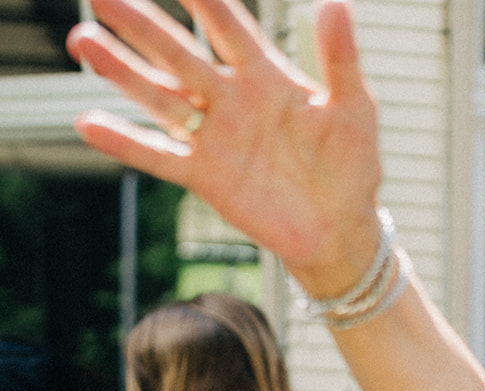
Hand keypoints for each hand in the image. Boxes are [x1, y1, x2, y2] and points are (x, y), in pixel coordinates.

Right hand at [68, 0, 384, 293]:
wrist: (341, 228)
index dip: (203, 0)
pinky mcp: (204, 176)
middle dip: (143, 25)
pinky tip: (88, 123)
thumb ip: (342, 60)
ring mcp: (214, 137)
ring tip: (84, 39)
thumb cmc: (353, 164)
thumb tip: (337, 3)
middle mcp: (232, 100)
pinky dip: (126, 142)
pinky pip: (159, 156)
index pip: (229, 28)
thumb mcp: (355, 109)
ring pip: (161, 96)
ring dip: (123, 71)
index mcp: (268, 77)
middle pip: (180, 55)